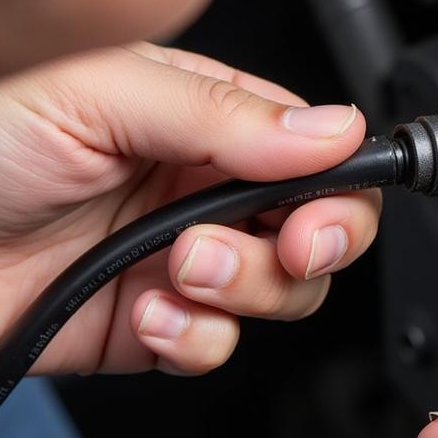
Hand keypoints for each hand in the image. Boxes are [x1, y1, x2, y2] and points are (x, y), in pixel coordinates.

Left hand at [0, 42, 379, 375]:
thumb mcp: (100, 92)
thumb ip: (223, 113)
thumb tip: (333, 128)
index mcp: (207, 118)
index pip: (317, 152)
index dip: (337, 191)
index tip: (316, 220)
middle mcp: (206, 188)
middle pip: (319, 229)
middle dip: (308, 249)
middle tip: (281, 249)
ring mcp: (183, 259)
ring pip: (281, 292)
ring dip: (244, 292)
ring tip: (179, 270)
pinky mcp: (152, 322)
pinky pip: (215, 345)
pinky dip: (193, 339)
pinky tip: (144, 312)